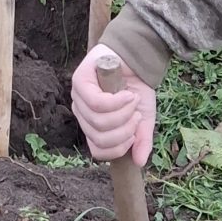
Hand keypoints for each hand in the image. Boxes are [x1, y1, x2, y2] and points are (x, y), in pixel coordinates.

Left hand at [71, 43, 156, 165]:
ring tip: (134, 101)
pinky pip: (97, 103)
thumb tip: (139, 162)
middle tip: (137, 116)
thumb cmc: (136, 88)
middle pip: (99, 138)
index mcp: (93, 126)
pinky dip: (117, 102)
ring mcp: (78, 97)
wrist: (137, 59)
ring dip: (123, 114)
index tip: (134, 135)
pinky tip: (129, 95)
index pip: (98, 151)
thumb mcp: (143, 117)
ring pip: (98, 121)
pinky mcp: (79, 80)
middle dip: (124, 130)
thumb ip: (141, 139)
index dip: (118, 148)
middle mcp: (82, 113)